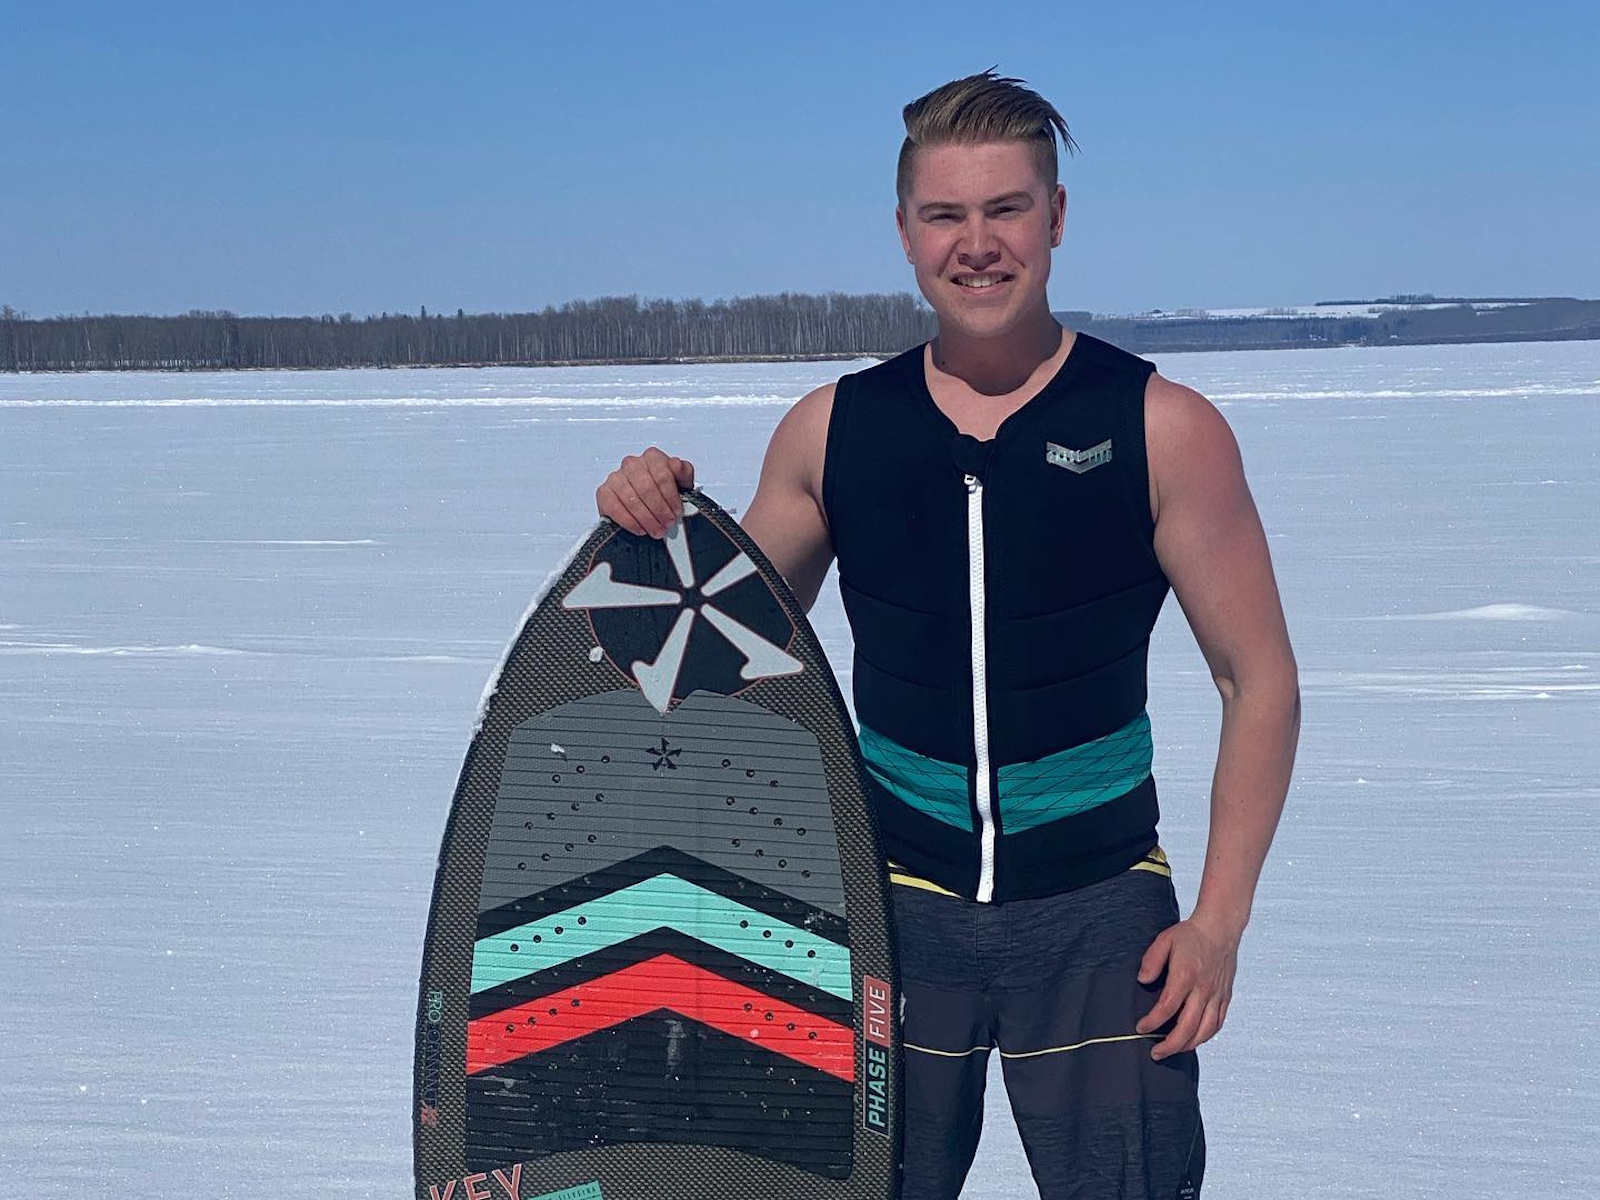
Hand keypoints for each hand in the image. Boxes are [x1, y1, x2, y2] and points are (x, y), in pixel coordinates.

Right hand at [595, 447, 694, 537]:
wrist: (649, 506)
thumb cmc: (664, 493)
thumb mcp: (681, 483)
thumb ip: (684, 472)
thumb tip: (677, 464)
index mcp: (652, 457)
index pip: (662, 474)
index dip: (671, 497)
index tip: (677, 512)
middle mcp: (632, 464)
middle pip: (646, 488)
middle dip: (659, 510)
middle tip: (667, 524)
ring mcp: (616, 477)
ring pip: (631, 499)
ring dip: (646, 519)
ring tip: (656, 530)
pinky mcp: (604, 493)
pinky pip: (614, 507)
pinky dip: (629, 521)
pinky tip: (640, 529)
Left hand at [1134, 914, 1238, 1060]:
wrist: (1220, 929)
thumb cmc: (1191, 935)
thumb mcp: (1164, 941)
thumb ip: (1151, 961)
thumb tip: (1143, 980)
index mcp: (1185, 976)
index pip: (1167, 1008)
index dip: (1152, 1022)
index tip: (1141, 1027)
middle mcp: (1203, 989)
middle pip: (1187, 1027)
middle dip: (1169, 1045)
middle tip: (1155, 1053)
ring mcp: (1216, 995)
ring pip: (1204, 1031)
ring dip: (1187, 1045)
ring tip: (1172, 1050)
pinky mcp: (1225, 997)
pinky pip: (1217, 1024)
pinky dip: (1205, 1036)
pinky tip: (1194, 1040)